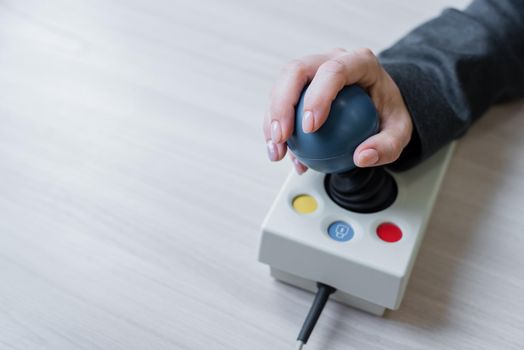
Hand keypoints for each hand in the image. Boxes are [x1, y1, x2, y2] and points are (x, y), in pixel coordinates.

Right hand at [263, 48, 412, 173]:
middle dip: (282, 104)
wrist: (378, 105)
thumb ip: (387, 145)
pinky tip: (280, 152)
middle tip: (282, 137)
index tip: (310, 128)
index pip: (334, 71)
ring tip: (277, 151)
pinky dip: (275, 127)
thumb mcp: (399, 131)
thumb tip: (363, 157)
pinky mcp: (299, 86)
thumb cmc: (388, 112)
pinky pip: (280, 102)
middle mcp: (332, 59)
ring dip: (272, 118)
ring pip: (281, 85)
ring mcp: (313, 70)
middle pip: (297, 71)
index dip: (317, 97)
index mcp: (359, 62)